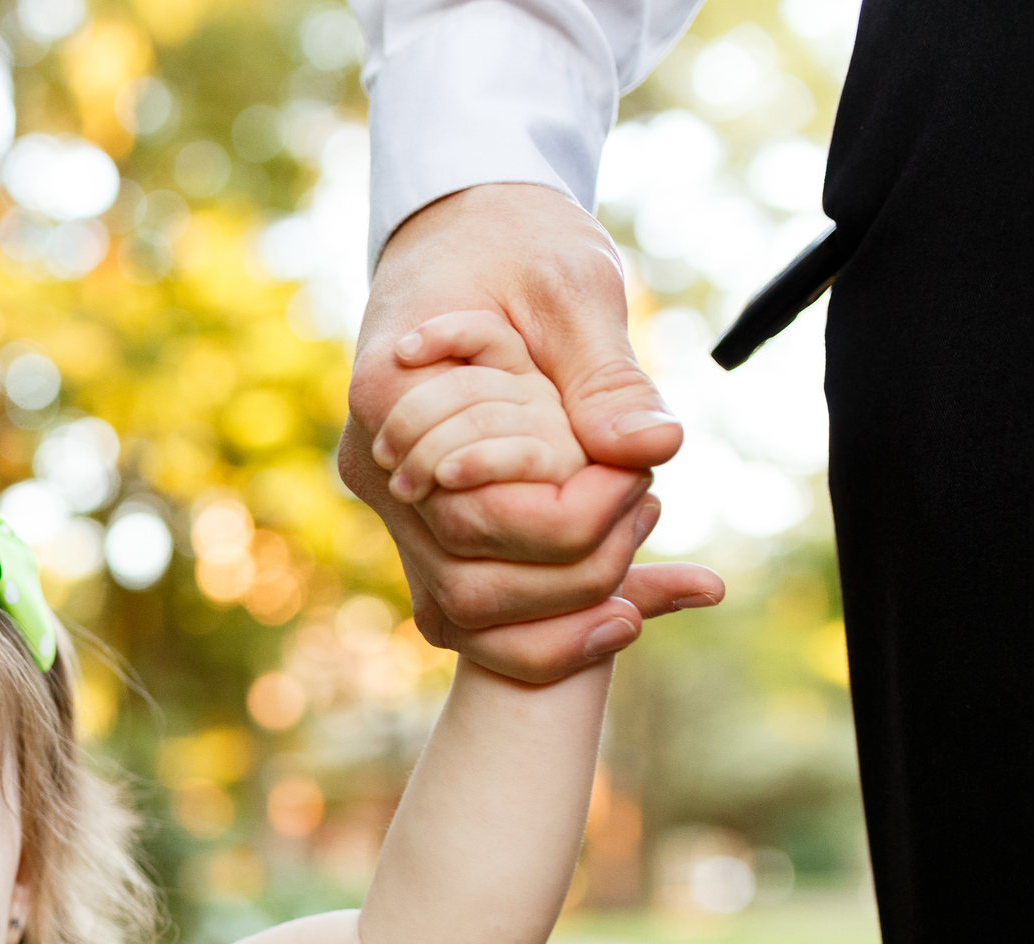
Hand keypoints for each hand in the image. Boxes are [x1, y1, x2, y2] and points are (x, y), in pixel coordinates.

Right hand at [345, 184, 722, 680]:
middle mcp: (379, 470)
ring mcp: (395, 505)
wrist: (464, 229)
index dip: (576, 516)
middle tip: (651, 507)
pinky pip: (475, 602)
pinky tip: (637, 608)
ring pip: (462, 617)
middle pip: (468, 587)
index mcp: (390, 401)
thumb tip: (654, 448)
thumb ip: (606, 374)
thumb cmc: (514, 242)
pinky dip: (552, 624)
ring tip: (650, 570)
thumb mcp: (569, 286)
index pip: (479, 512)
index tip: (643, 475)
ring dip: (562, 614)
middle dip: (578, 572)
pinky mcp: (425, 523)